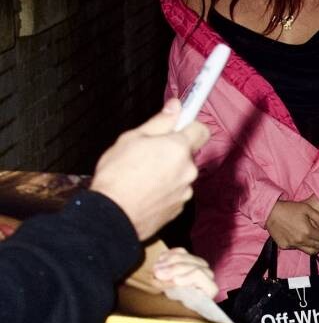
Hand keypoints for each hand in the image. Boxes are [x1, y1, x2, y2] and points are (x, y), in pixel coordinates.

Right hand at [90, 103, 208, 240]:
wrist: (113, 215)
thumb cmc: (117, 175)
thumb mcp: (132, 138)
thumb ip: (159, 122)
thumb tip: (176, 106)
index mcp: (178, 148)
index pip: (201, 130)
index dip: (189, 126)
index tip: (179, 125)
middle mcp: (188, 170)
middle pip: (188, 154)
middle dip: (172, 151)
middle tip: (148, 153)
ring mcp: (185, 191)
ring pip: (181, 174)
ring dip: (169, 172)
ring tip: (143, 175)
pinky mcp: (180, 208)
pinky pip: (176, 191)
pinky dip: (165, 189)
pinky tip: (145, 191)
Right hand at [151, 247, 219, 302]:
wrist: (180, 302)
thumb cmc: (181, 306)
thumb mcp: (181, 305)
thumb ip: (180, 294)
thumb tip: (173, 281)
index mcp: (210, 288)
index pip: (200, 277)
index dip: (187, 277)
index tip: (175, 280)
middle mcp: (208, 274)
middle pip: (191, 265)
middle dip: (173, 268)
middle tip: (157, 273)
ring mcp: (199, 264)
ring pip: (184, 256)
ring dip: (167, 261)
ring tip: (155, 269)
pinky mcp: (190, 257)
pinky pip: (179, 251)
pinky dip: (168, 255)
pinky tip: (160, 261)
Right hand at [266, 198, 318, 254]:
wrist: (270, 212)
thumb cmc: (289, 209)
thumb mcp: (307, 208)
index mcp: (308, 231)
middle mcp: (301, 240)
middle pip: (317, 247)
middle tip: (317, 236)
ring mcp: (292, 244)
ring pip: (309, 251)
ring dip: (312, 246)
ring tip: (310, 239)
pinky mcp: (285, 246)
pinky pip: (296, 248)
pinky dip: (299, 244)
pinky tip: (297, 237)